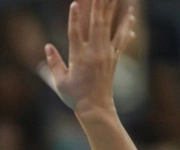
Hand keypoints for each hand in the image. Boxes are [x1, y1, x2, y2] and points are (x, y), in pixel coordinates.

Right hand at [45, 0, 135, 116]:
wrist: (96, 108)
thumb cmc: (75, 96)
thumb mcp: (59, 82)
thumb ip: (54, 63)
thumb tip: (48, 46)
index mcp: (79, 58)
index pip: (75, 34)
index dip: (74, 18)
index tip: (75, 3)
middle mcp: (94, 53)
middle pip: (96, 24)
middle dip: (99, 6)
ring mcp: (107, 54)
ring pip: (111, 27)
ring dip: (114, 10)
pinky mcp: (114, 58)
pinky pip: (121, 39)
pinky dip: (126, 26)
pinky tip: (131, 15)